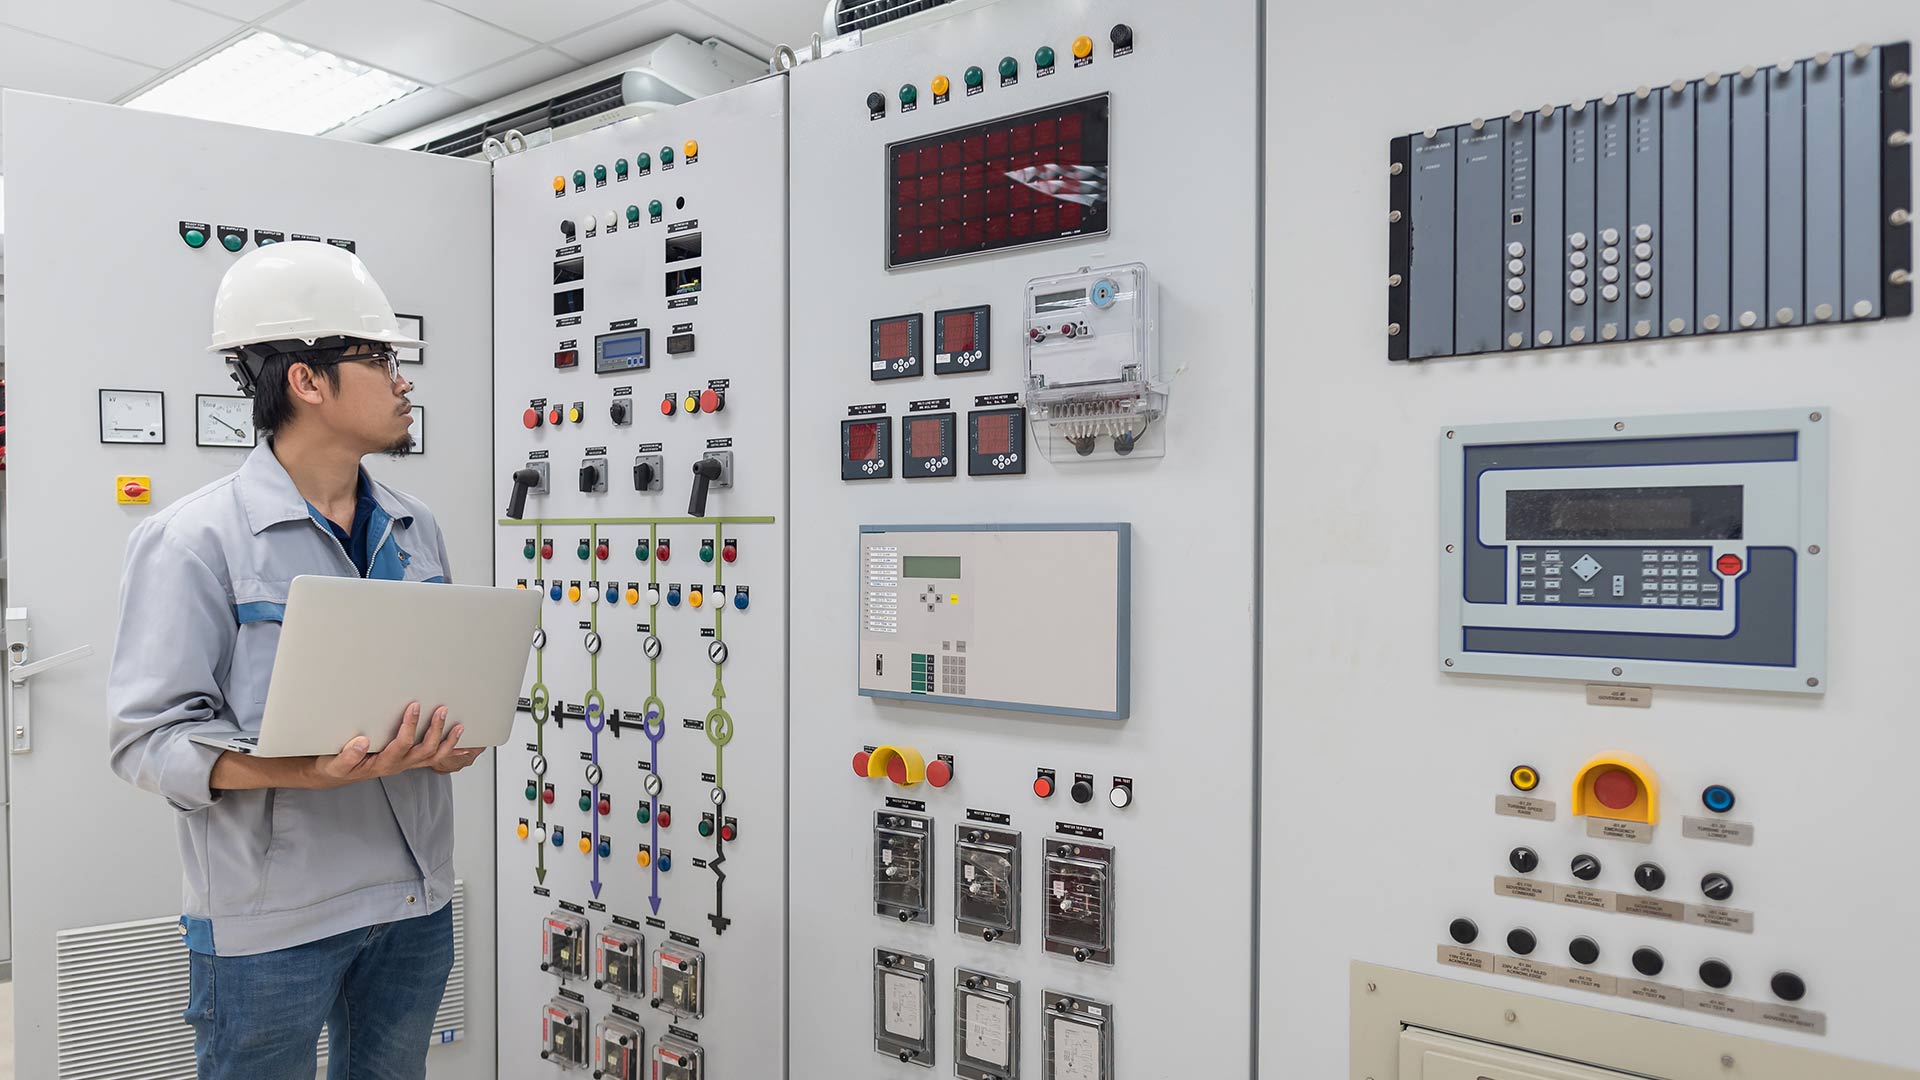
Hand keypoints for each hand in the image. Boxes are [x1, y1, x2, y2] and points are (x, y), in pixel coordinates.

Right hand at [310, 703, 468, 786]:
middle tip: (442, 709)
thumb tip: (362, 742)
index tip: (414, 706)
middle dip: (436, 729)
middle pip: (425, 750)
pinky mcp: (408, 761)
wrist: (338, 775)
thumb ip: (348, 755)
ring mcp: (406, 764)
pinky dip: (449, 752)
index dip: (410, 726)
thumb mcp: (336, 763)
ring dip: (448, 742)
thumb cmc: (338, 766)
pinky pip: (433, 759)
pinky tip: (463, 747)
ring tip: (460, 726)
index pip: (401, 744)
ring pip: (433, 757)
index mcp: (383, 763)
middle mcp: (398, 765)